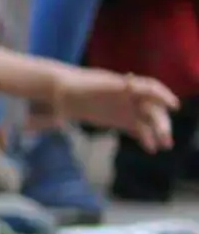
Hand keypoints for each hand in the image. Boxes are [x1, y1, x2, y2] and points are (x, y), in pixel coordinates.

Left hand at [52, 67, 177, 151]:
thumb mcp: (74, 89)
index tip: (173, 106)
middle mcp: (127, 96)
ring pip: (146, 120)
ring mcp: (124, 108)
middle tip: (164, 136)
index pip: (149, 87)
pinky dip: (144, 137)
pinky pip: (136, 128)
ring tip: (164, 145)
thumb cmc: (65, 89)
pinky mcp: (118, 119)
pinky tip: (151, 148)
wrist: (60, 92)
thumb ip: (78, 97)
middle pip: (151, 107)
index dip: (163, 95)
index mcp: (120, 85)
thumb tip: (85, 105)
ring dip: (157, 131)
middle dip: (160, 121)